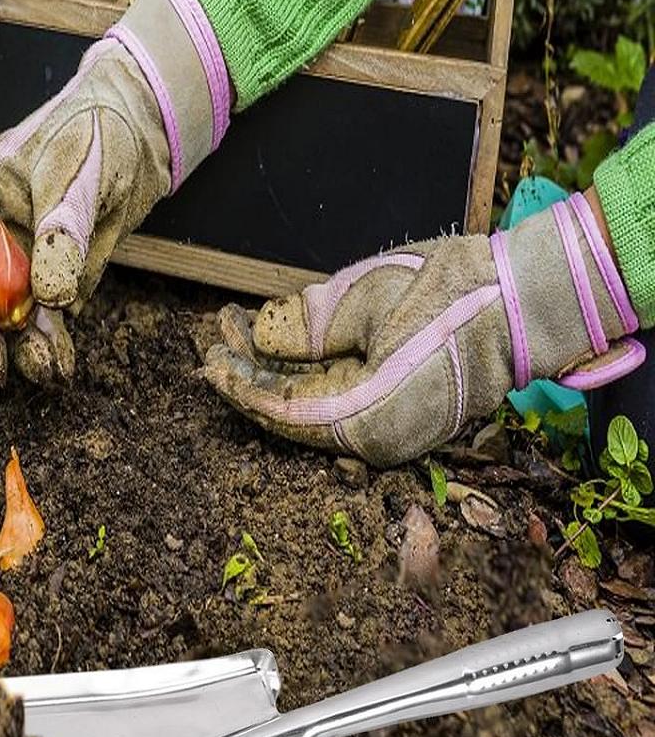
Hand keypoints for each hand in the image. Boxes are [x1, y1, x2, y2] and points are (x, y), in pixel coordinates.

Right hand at [0, 0, 230, 387]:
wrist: (148, 124)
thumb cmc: (99, 127)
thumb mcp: (78, 172)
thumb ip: (64, 231)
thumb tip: (50, 296)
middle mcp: (4, 232)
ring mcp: (36, 254)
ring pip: (20, 311)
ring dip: (27, 345)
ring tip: (45, 372)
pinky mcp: (68, 270)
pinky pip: (56, 313)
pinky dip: (57, 340)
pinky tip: (63, 364)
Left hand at [202, 192, 643, 465]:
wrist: (528, 299)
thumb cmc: (453, 296)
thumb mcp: (365, 299)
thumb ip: (305, 325)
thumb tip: (260, 339)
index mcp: (364, 424)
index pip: (280, 413)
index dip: (239, 385)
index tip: (208, 359)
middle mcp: (375, 439)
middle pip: (292, 410)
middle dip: (250, 372)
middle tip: (215, 336)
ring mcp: (391, 426)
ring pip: (314, 402)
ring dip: (276, 369)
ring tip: (239, 332)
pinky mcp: (402, 408)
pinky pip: (341, 396)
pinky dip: (309, 370)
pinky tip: (284, 343)